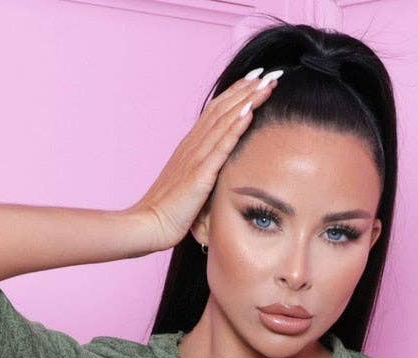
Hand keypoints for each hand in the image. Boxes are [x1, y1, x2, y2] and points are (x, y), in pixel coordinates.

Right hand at [129, 68, 281, 253]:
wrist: (149, 224)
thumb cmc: (168, 212)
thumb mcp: (189, 186)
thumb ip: (202, 173)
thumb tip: (217, 172)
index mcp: (191, 147)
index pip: (216, 111)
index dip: (236, 93)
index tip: (255, 79)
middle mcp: (193, 145)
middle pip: (223, 108)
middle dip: (246, 89)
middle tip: (269, 72)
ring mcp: (196, 157)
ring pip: (224, 121)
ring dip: (247, 100)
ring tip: (266, 84)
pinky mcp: (200, 174)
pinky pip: (220, 147)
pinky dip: (235, 128)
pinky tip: (249, 112)